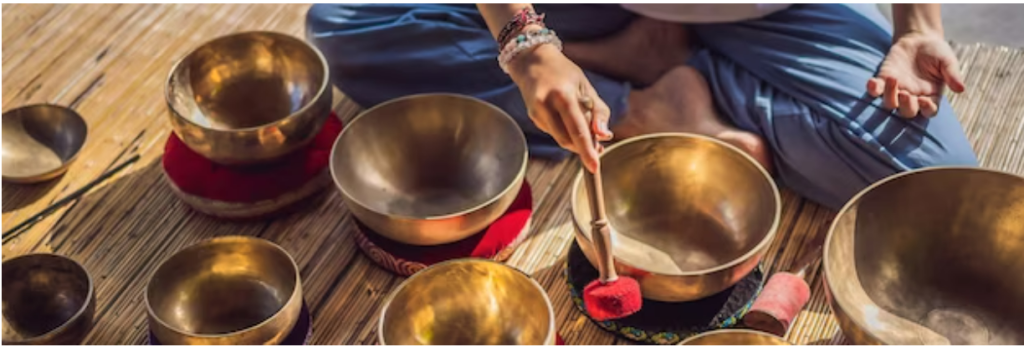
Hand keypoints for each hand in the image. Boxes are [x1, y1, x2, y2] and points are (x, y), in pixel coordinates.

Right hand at [507, 43, 612, 171]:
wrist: (531, 60)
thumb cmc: (564, 72)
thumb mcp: (586, 86)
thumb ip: (598, 111)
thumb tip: (604, 136)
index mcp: (562, 95)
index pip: (578, 130)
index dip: (587, 150)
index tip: (595, 166)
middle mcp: (546, 105)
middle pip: (567, 140)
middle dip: (583, 147)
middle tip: (598, 146)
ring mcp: (536, 112)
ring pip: (560, 138)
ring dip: (575, 140)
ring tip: (585, 127)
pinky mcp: (532, 116)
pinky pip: (553, 131)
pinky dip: (565, 131)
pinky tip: (566, 117)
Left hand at [867, 32, 965, 117]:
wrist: (918, 38)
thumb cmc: (937, 52)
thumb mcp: (948, 61)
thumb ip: (952, 75)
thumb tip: (961, 89)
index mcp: (931, 96)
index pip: (929, 111)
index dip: (926, 109)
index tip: (924, 100)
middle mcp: (913, 97)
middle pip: (907, 112)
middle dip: (905, 106)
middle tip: (905, 94)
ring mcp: (896, 91)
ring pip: (889, 104)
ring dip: (889, 96)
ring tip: (893, 79)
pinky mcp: (883, 80)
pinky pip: (874, 90)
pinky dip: (872, 89)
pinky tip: (872, 82)